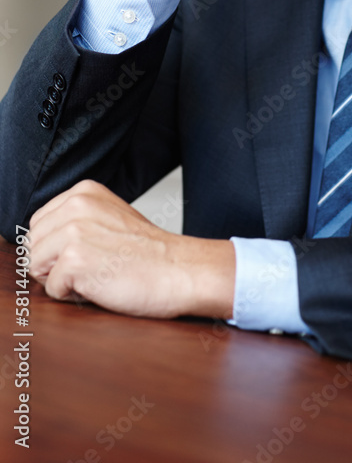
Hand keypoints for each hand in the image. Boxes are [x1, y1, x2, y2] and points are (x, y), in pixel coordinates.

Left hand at [28, 181, 235, 318]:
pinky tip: (102, 285)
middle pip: (34, 245)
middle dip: (55, 264)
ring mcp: (75, 231)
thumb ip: (78, 219)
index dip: (57, 247)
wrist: (180, 270)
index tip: (91, 251)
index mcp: (84, 191)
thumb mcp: (111, 218)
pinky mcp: (75, 259)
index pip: (39, 224)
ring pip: (36, 267)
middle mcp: (76, 205)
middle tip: (95, 266)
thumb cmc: (150, 253)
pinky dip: (74, 296)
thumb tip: (42, 239)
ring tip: (98, 274)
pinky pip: (52, 289)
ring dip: (62, 279)